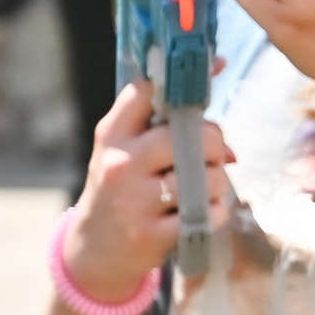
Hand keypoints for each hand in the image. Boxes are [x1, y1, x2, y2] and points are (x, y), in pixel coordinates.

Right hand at [65, 82, 231, 300]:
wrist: (95, 247)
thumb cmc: (122, 187)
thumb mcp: (127, 147)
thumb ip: (162, 113)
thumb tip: (219, 67)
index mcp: (113, 135)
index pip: (147, 92)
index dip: (185, 83)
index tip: (210, 72)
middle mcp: (121, 164)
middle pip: (189, 137)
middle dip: (214, 145)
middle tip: (213, 156)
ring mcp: (135, 202)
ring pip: (205, 178)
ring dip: (218, 182)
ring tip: (204, 187)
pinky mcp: (152, 235)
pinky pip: (207, 214)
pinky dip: (215, 211)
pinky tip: (202, 211)